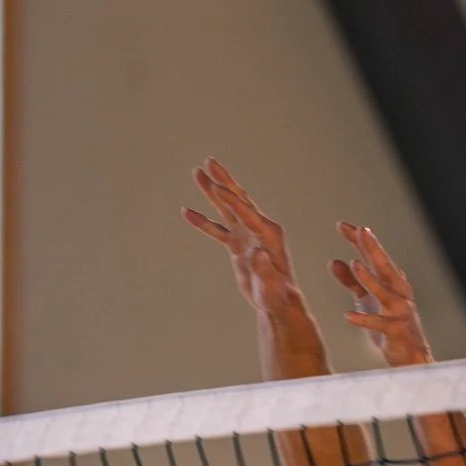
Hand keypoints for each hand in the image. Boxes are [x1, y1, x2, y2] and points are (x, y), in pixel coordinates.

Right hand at [182, 158, 311, 318]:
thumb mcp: (271, 284)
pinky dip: (203, 221)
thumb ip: (264, 268)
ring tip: (197, 173)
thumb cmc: (278, 295)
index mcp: (269, 233)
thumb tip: (257, 254)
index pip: (246, 211)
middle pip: (237, 199)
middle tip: (209, 161)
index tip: (214, 183)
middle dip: (222, 181)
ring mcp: (247, 235)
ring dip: (212, 191)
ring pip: (226, 208)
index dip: (229, 198)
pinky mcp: (238, 245)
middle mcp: (258, 228)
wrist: (278, 304)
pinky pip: (217, 229)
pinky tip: (187, 212)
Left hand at [332, 222, 435, 367]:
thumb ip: (352, 282)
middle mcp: (398, 292)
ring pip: (385, 291)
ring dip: (370, 278)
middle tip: (361, 230)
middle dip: (373, 248)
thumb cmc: (389, 325)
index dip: (360, 241)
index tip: (343, 225)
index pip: (374, 256)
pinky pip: (380, 323)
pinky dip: (365, 319)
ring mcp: (400, 311)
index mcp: (390, 282)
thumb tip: (334, 262)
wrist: (409, 356)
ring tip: (355, 264)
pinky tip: (348, 316)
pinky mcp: (397, 330)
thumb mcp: (367, 300)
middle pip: (385, 266)